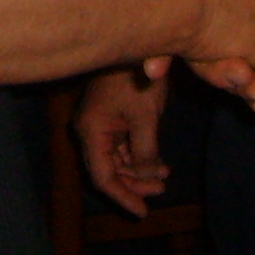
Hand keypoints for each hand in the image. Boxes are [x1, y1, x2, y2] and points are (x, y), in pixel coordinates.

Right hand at [75, 65, 171, 216]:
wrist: (136, 42)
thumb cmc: (138, 78)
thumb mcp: (146, 118)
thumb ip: (146, 152)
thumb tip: (149, 175)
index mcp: (92, 132)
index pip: (103, 177)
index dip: (123, 196)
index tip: (143, 211)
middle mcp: (90, 130)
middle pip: (108, 170)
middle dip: (134, 183)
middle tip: (160, 191)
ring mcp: (98, 123)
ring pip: (116, 160)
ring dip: (139, 171)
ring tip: (164, 177)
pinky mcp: (109, 117)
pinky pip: (121, 146)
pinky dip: (139, 156)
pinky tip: (160, 163)